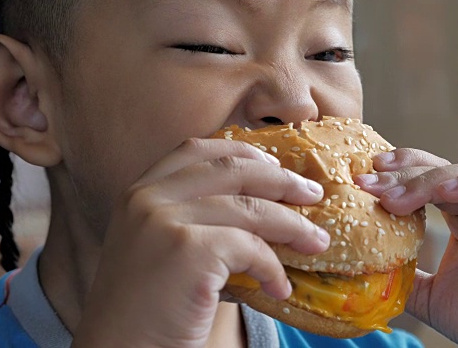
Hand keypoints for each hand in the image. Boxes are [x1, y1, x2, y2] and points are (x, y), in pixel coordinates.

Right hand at [71, 138, 329, 347]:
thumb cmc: (149, 308)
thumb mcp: (162, 248)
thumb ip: (197, 218)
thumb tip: (267, 204)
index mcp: (141, 191)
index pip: (198, 149)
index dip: (243, 152)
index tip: (275, 165)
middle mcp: (148, 197)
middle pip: (231, 169)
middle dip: (281, 180)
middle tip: (312, 194)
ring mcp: (165, 220)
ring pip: (250, 209)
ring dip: (293, 225)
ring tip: (317, 242)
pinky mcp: (187, 251)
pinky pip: (250, 247)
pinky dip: (274, 267)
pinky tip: (280, 288)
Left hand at [355, 149, 457, 347]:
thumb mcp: (429, 295)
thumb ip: (401, 276)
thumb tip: (359, 267)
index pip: (425, 182)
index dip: (395, 175)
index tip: (362, 180)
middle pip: (440, 172)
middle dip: (402, 174)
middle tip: (369, 183)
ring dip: (428, 179)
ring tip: (395, 196)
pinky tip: (445, 194)